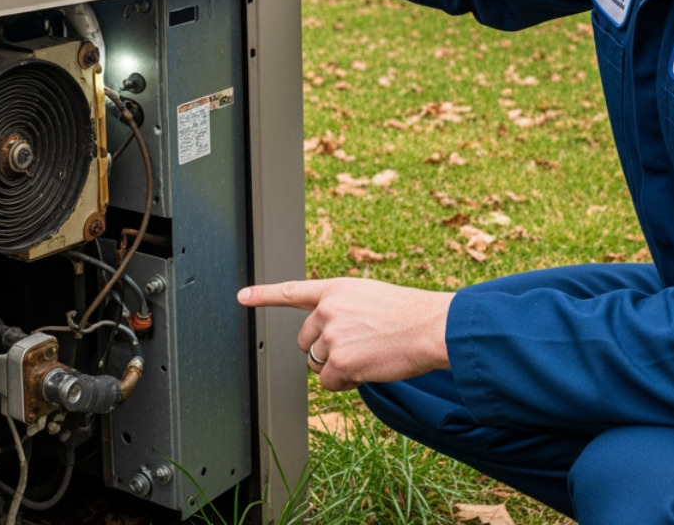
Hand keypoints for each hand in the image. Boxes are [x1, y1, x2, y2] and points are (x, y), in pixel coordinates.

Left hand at [238, 278, 453, 390]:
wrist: (431, 326)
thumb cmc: (409, 314)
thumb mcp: (370, 297)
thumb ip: (344, 310)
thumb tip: (327, 337)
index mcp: (336, 289)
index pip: (293, 291)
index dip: (264, 295)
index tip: (242, 296)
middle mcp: (328, 309)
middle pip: (305, 341)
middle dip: (325, 350)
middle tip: (358, 347)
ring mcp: (332, 335)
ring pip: (317, 364)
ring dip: (338, 367)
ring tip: (369, 354)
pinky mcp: (340, 361)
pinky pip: (330, 383)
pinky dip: (347, 383)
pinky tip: (368, 370)